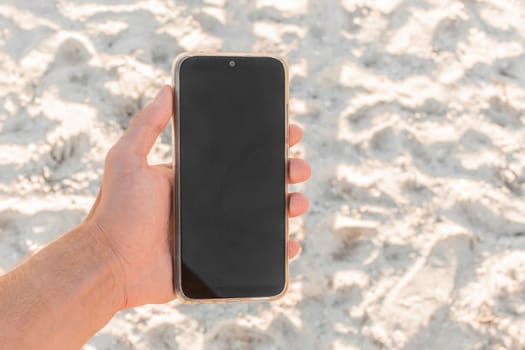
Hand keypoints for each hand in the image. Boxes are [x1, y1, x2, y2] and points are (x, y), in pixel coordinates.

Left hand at [83, 85, 310, 308]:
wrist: (111, 265)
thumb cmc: (115, 212)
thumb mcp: (127, 160)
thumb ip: (147, 126)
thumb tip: (167, 90)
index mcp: (196, 178)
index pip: (237, 157)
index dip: (264, 145)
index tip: (287, 132)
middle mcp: (210, 202)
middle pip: (259, 184)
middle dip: (285, 172)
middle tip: (298, 166)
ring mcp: (217, 232)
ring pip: (264, 216)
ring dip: (289, 206)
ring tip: (298, 201)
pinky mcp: (220, 260)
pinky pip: (257, 252)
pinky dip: (279, 248)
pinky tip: (290, 241)